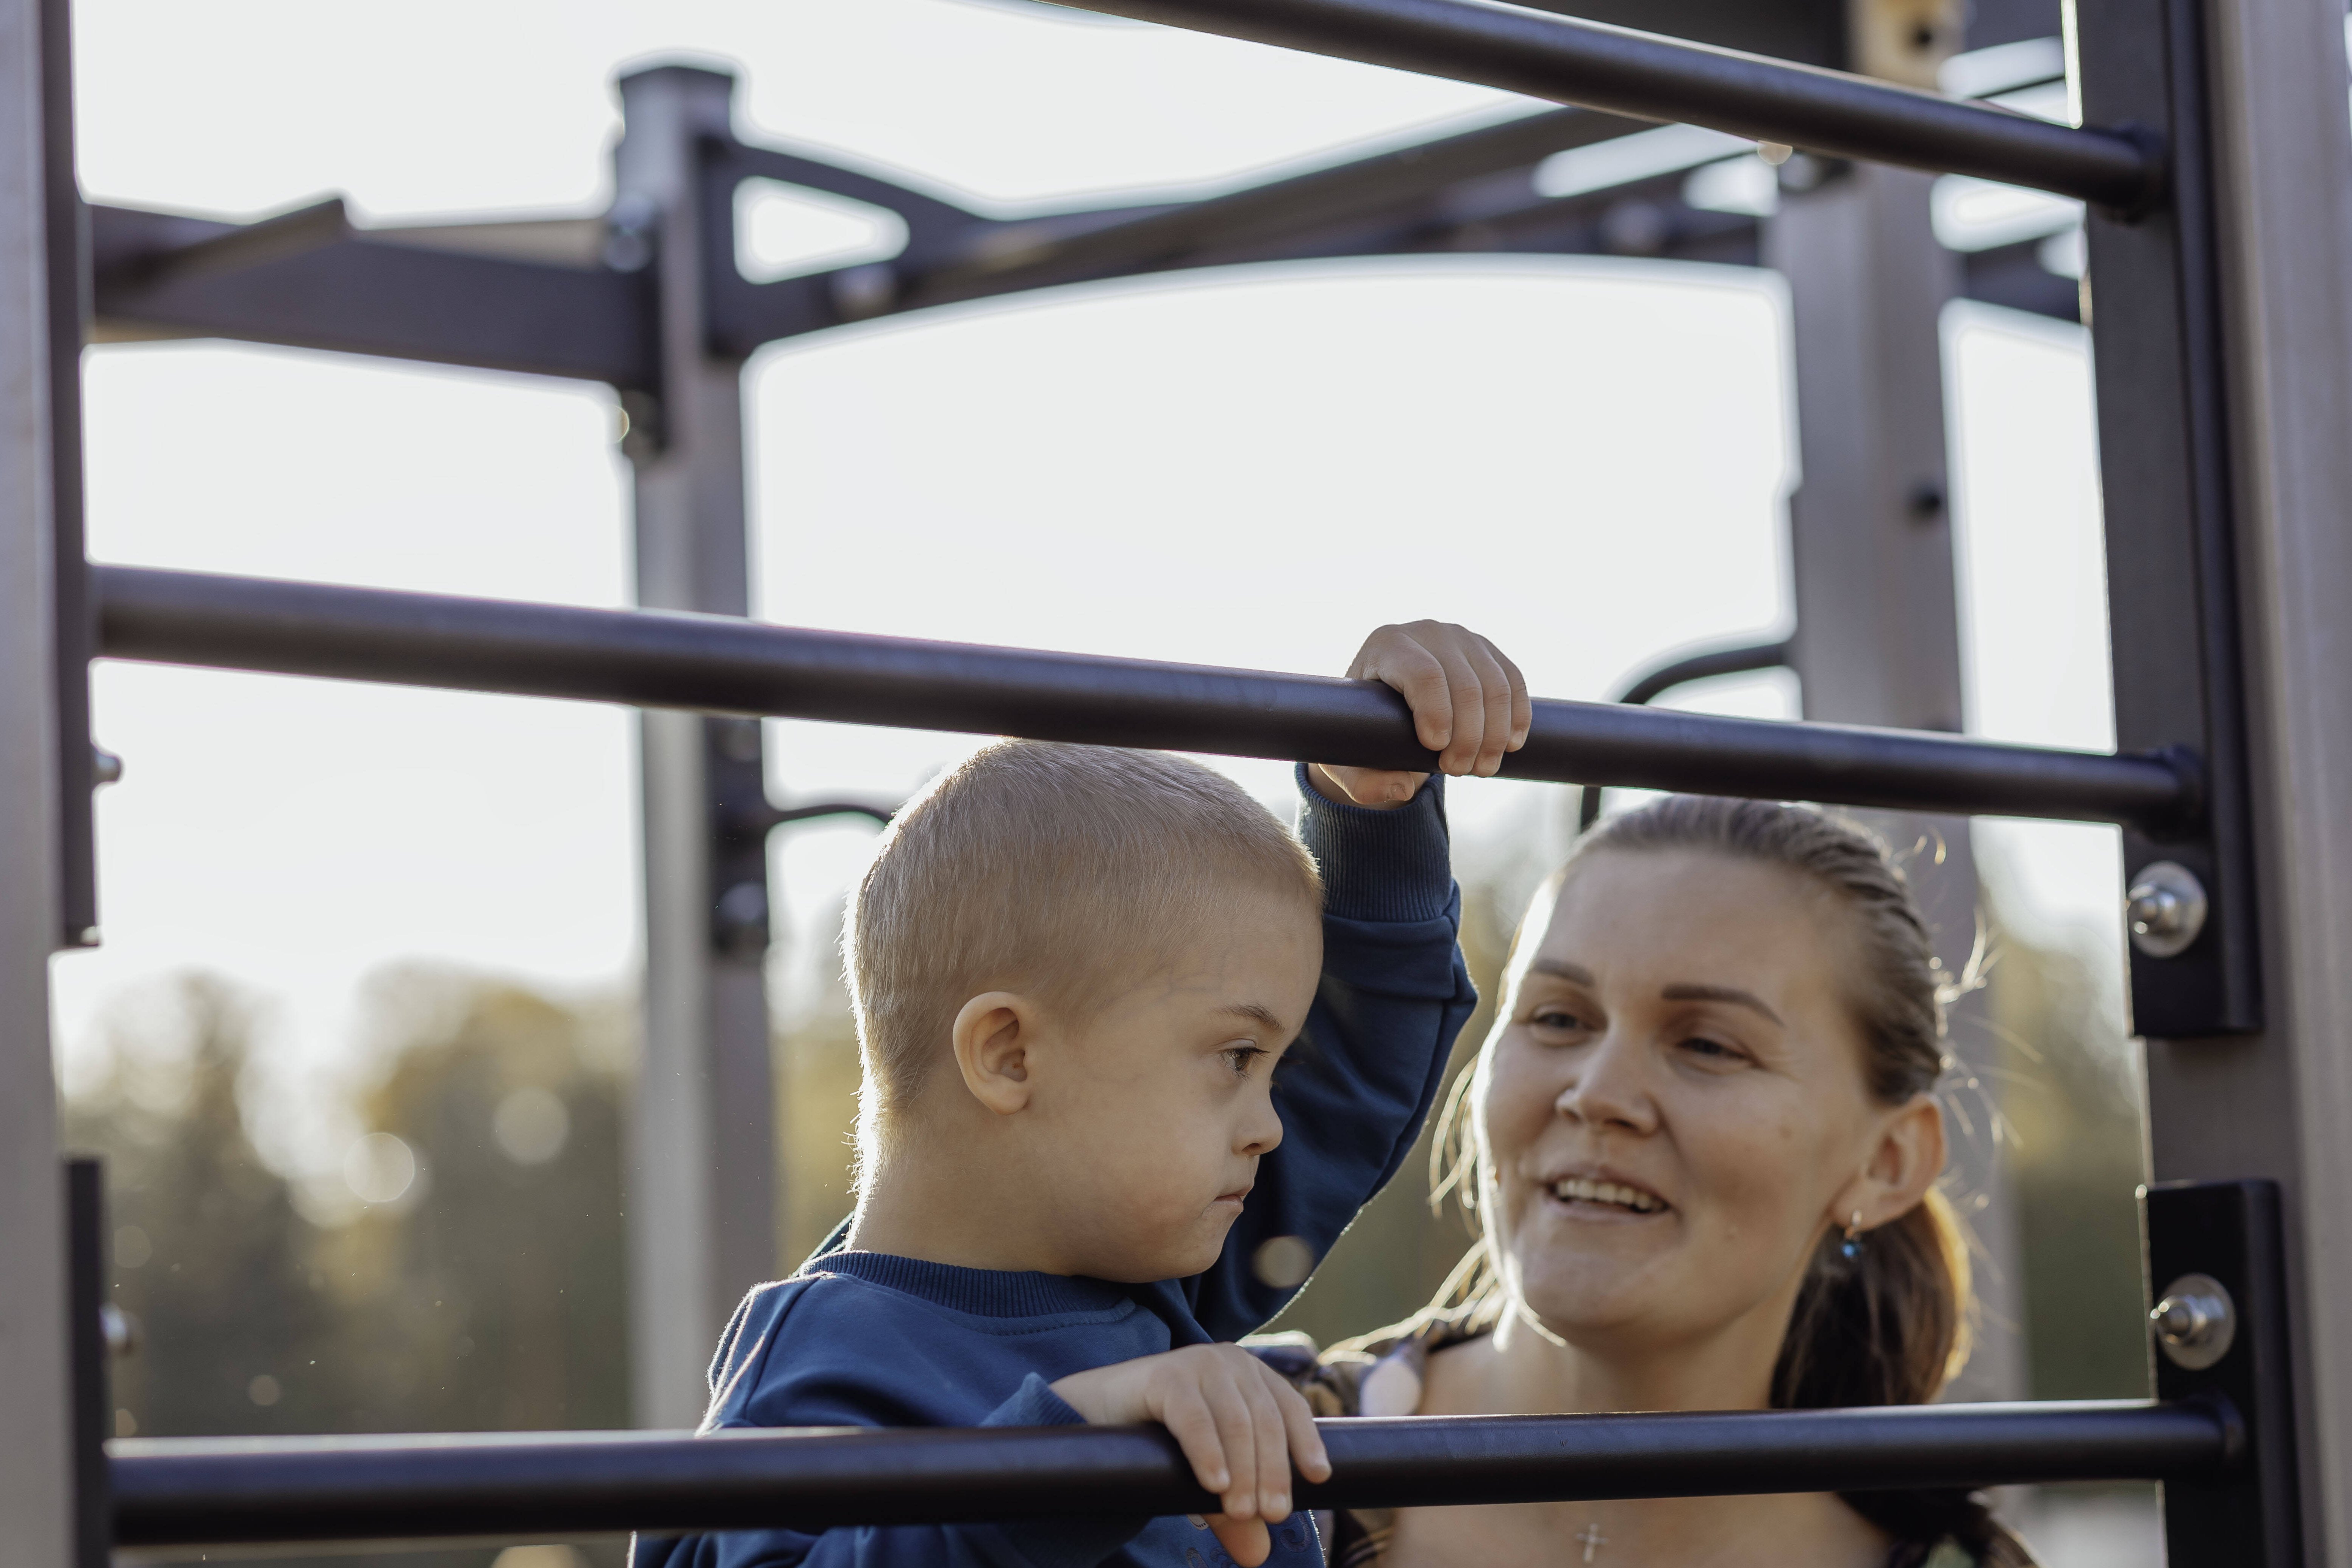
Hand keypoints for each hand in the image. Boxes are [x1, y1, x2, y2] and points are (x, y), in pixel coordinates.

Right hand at [1052, 1344, 1330, 1567]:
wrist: (1097, 1413)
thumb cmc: (1161, 1442)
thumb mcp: (1207, 1475)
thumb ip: (1232, 1510)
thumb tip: (1257, 1555)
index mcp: (1250, 1377)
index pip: (1290, 1407)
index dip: (1305, 1442)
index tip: (1318, 1479)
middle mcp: (1231, 1363)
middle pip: (1266, 1421)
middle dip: (1273, 1472)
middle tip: (1271, 1516)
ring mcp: (1198, 1364)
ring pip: (1236, 1421)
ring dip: (1244, 1470)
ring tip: (1241, 1512)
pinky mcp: (1165, 1376)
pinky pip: (1195, 1416)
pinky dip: (1208, 1451)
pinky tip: (1214, 1482)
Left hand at [1313, 621, 1529, 807]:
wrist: (1388, 706)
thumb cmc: (1364, 730)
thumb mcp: (1348, 759)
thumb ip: (1360, 782)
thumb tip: (1400, 788)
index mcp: (1387, 645)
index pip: (1423, 673)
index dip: (1437, 712)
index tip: (1436, 748)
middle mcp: (1427, 632)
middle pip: (1464, 684)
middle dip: (1468, 736)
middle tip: (1457, 771)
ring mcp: (1463, 638)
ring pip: (1495, 686)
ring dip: (1495, 734)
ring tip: (1481, 768)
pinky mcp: (1489, 652)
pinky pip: (1514, 683)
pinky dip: (1517, 717)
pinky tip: (1511, 746)